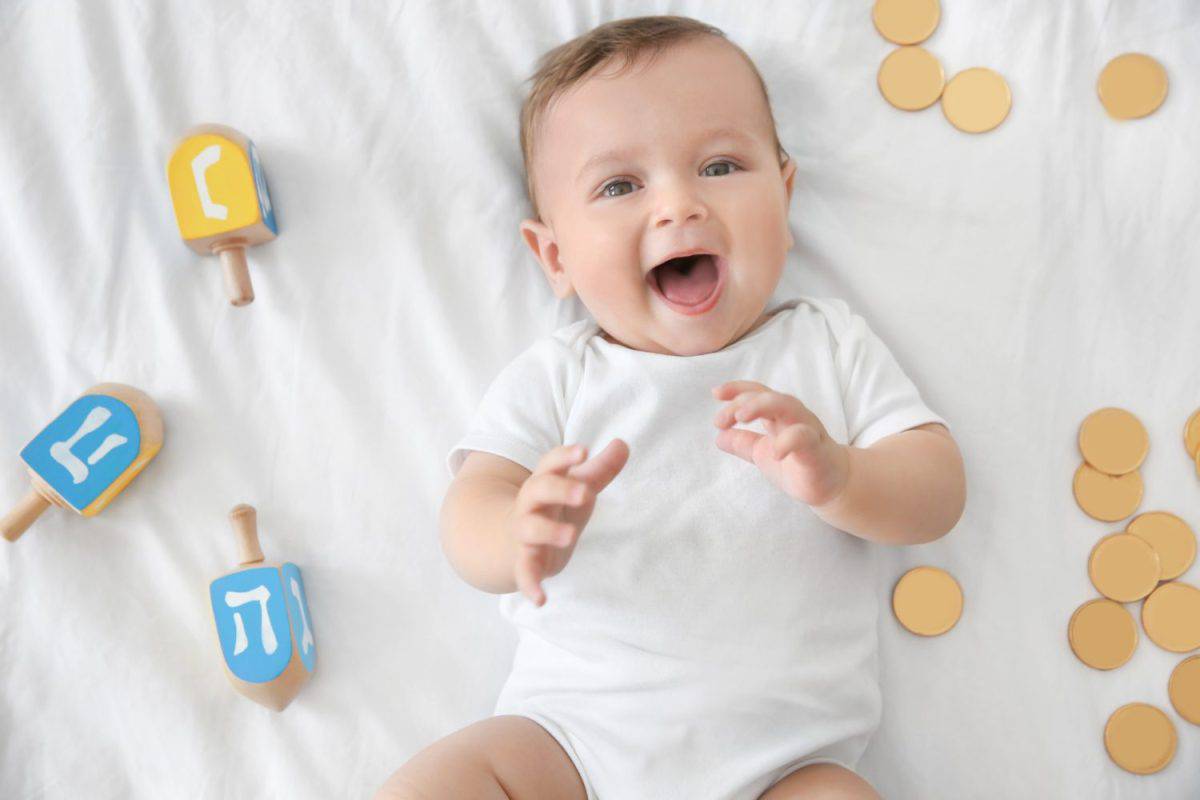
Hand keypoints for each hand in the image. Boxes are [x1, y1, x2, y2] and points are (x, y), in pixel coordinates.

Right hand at [509, 439, 628, 606]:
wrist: (509, 540)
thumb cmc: (553, 508)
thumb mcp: (577, 488)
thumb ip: (601, 469)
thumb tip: (623, 443)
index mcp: (545, 481)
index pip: (551, 463)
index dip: (565, 456)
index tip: (584, 451)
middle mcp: (531, 504)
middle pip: (538, 489)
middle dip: (560, 489)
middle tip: (586, 494)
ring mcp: (525, 532)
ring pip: (529, 528)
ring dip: (548, 530)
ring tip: (571, 535)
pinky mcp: (525, 561)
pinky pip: (523, 571)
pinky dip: (530, 584)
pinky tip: (541, 600)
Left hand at [712, 380, 848, 506]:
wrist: (831, 486)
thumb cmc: (798, 464)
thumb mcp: (763, 454)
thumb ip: (743, 444)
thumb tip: (719, 437)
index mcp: (779, 415)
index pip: (758, 393)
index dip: (737, 389)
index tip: (715, 393)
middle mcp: (794, 416)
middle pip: (770, 395)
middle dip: (744, 400)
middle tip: (722, 419)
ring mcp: (809, 430)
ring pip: (789, 406)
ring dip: (762, 406)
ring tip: (741, 417)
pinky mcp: (818, 450)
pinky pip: (805, 438)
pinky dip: (788, 441)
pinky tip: (773, 452)